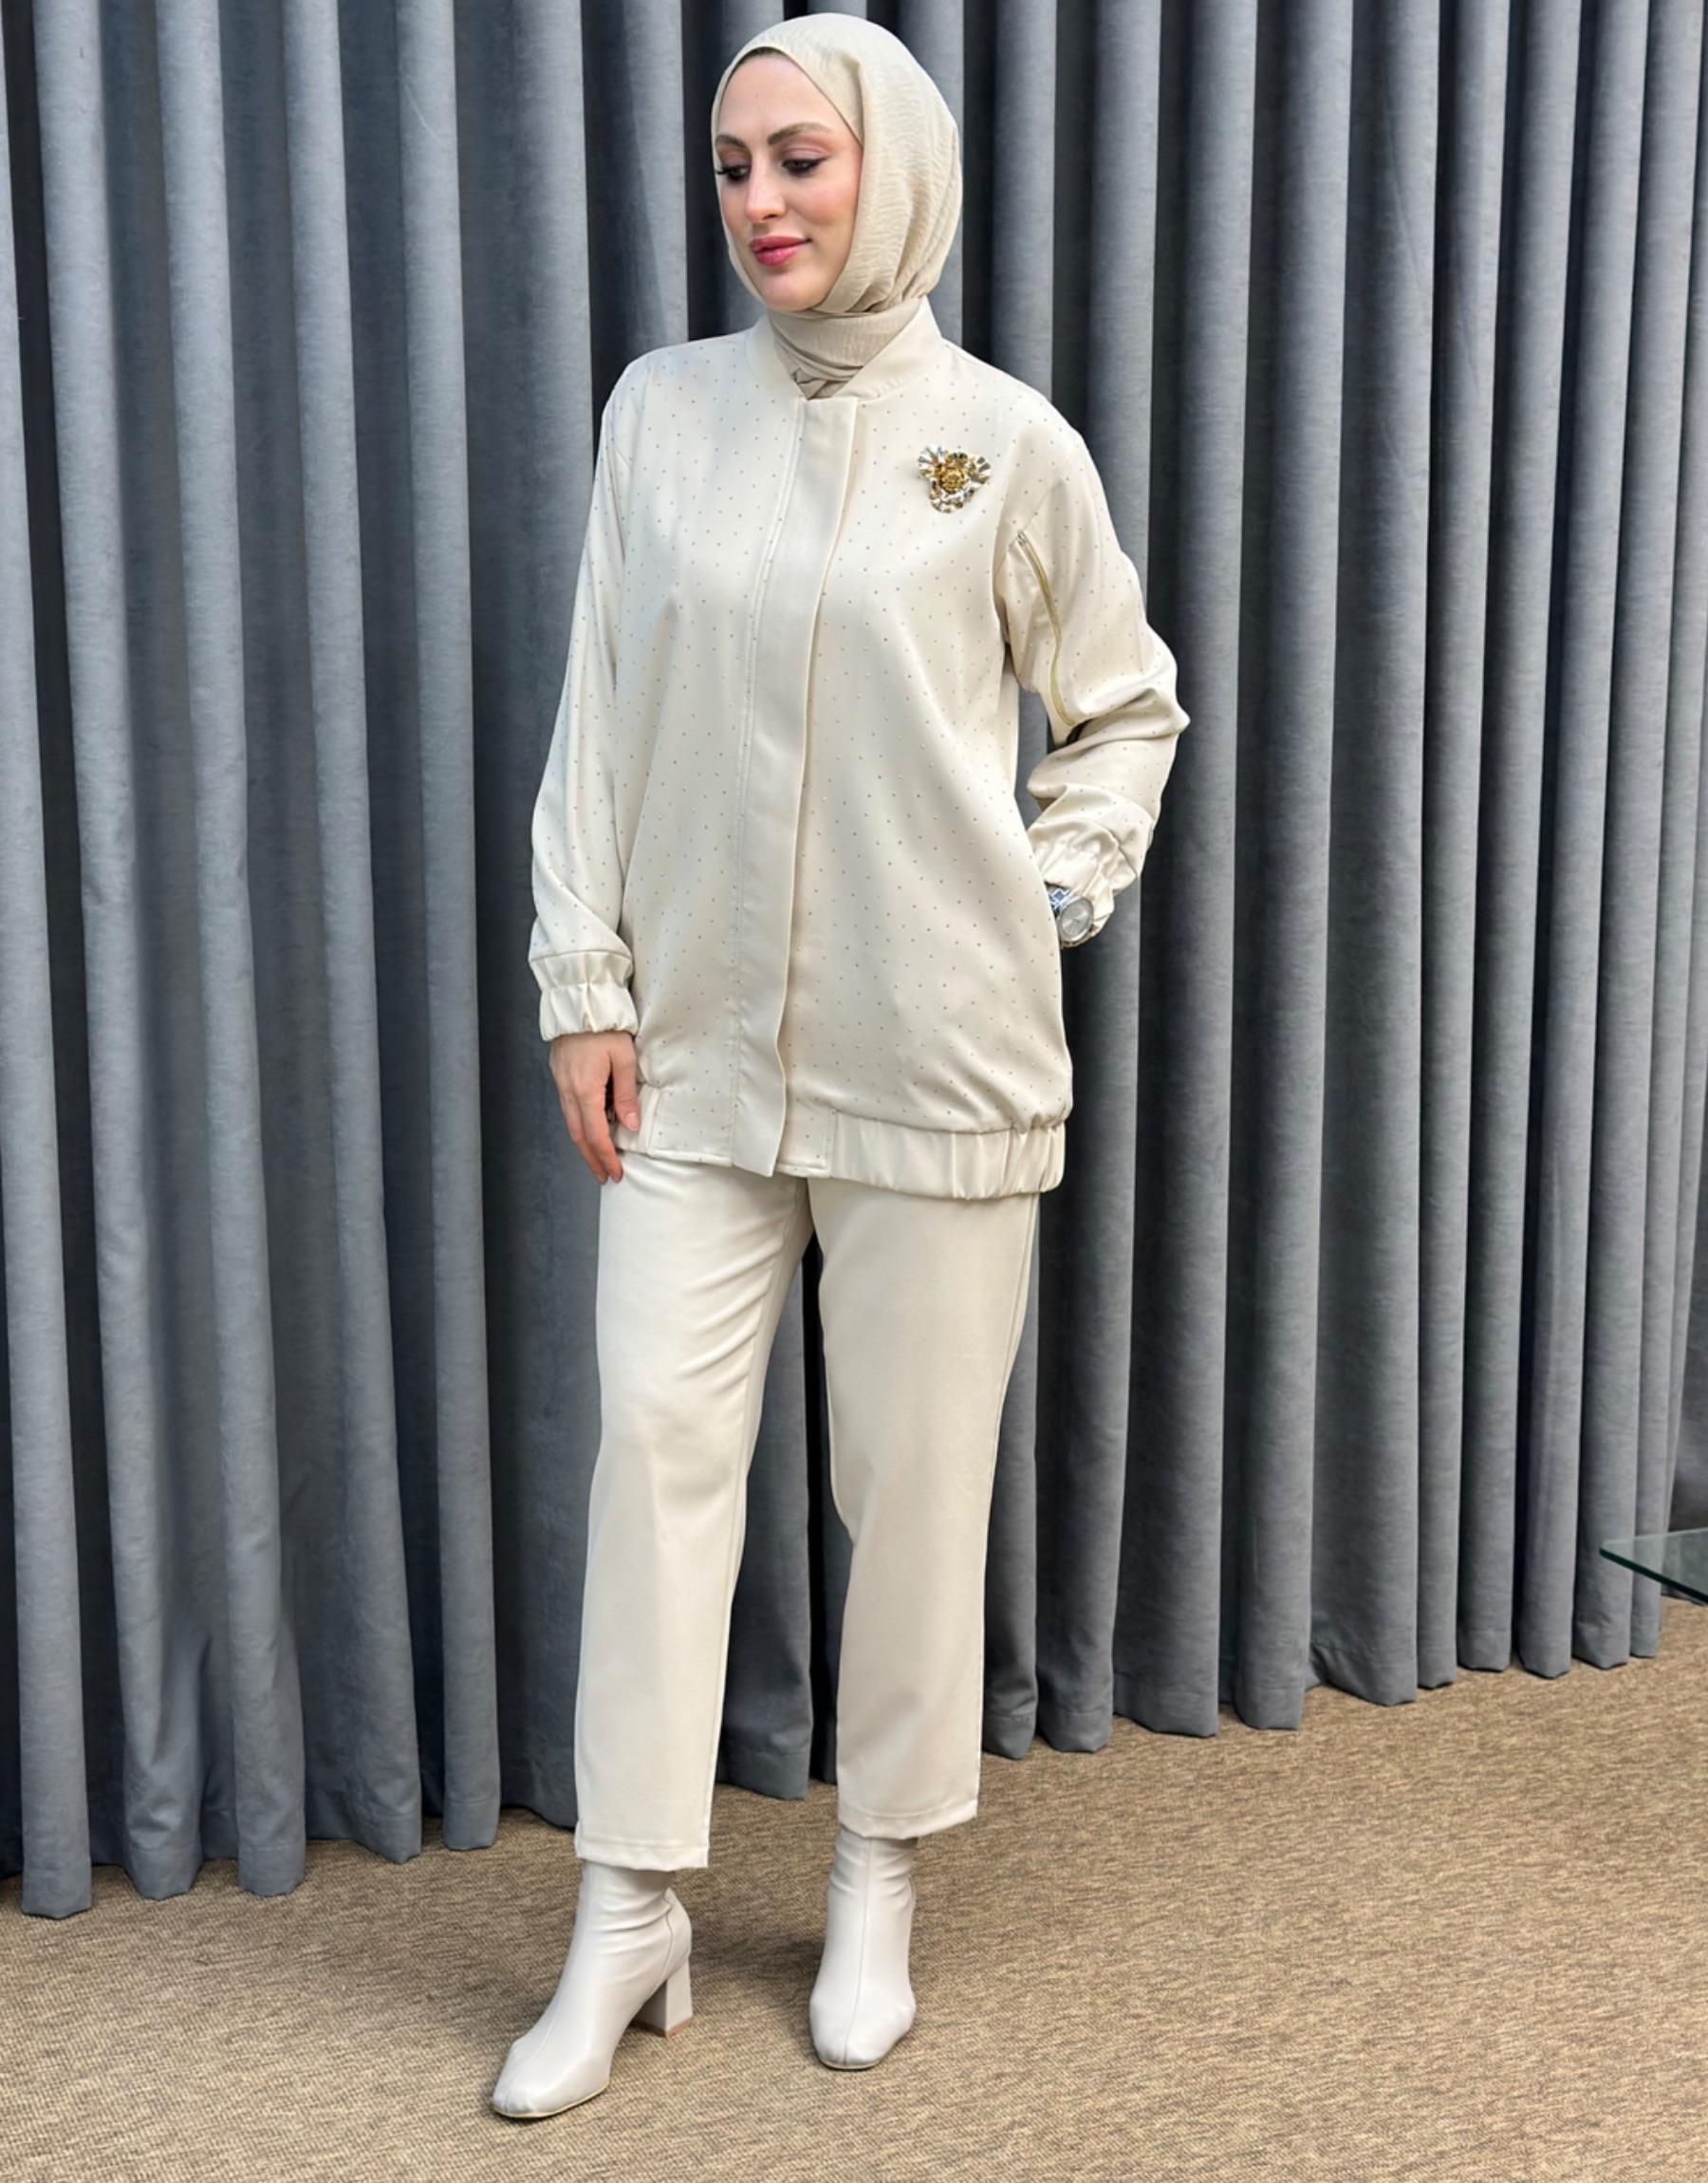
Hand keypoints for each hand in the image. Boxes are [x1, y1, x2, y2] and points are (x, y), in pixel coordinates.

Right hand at [548, 1030, 642, 1182]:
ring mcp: (561, 1084)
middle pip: (579, 1136)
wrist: (580, 1002)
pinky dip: (580, 1126)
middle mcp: (568, 1091)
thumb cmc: (606, 1027)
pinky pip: (569, 1109)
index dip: (606, 1157)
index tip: (615, 1173)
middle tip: (605, 1177)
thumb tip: (630, 1125)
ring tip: (599, 1159)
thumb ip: (626, 1094)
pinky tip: (592, 1129)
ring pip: (571, 1124)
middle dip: (592, 1159)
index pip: (595, 1135)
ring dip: (585, 1145)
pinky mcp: (560, 1076)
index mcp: (585, 1090)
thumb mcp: (624, 1059)